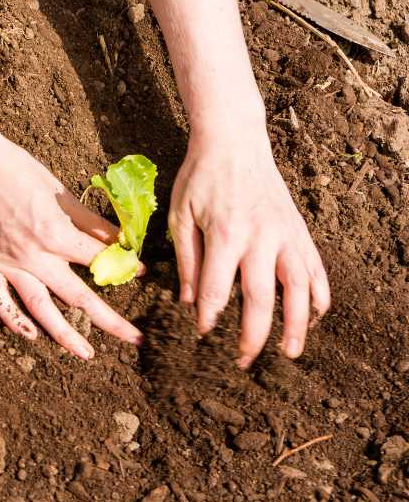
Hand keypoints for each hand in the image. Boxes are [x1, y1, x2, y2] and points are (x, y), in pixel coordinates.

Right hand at [0, 135, 143, 358]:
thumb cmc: (17, 170)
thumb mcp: (60, 191)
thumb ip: (89, 221)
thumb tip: (119, 238)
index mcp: (57, 235)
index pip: (99, 259)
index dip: (124, 266)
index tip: (139, 272)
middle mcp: (35, 257)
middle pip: (79, 296)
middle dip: (111, 320)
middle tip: (135, 339)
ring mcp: (9, 265)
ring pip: (41, 309)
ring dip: (66, 335)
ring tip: (86, 354)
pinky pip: (1, 301)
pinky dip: (15, 321)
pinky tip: (32, 335)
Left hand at [169, 129, 329, 366]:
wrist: (234, 139)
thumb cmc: (199, 178)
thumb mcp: (180, 216)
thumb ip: (187, 261)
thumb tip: (189, 302)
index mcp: (226, 234)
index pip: (219, 289)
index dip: (210, 318)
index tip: (202, 337)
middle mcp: (262, 237)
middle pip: (262, 297)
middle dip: (253, 334)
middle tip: (243, 361)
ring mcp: (286, 234)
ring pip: (300, 287)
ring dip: (297, 323)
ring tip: (290, 352)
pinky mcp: (299, 229)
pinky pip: (316, 267)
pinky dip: (320, 294)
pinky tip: (315, 316)